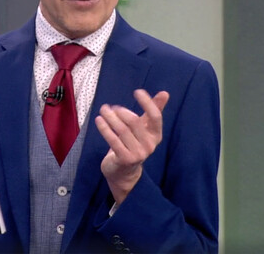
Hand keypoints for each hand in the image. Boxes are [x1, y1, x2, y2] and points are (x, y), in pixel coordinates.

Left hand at [95, 89, 168, 203]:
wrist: (124, 172)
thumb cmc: (134, 144)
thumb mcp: (144, 128)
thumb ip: (154, 111)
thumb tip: (165, 93)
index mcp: (156, 136)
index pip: (155, 116)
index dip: (147, 103)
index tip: (137, 92)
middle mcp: (150, 145)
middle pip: (134, 122)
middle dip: (121, 111)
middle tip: (109, 106)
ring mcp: (138, 153)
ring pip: (122, 130)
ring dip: (110, 117)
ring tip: (103, 110)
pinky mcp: (125, 159)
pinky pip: (113, 140)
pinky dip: (104, 128)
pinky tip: (99, 120)